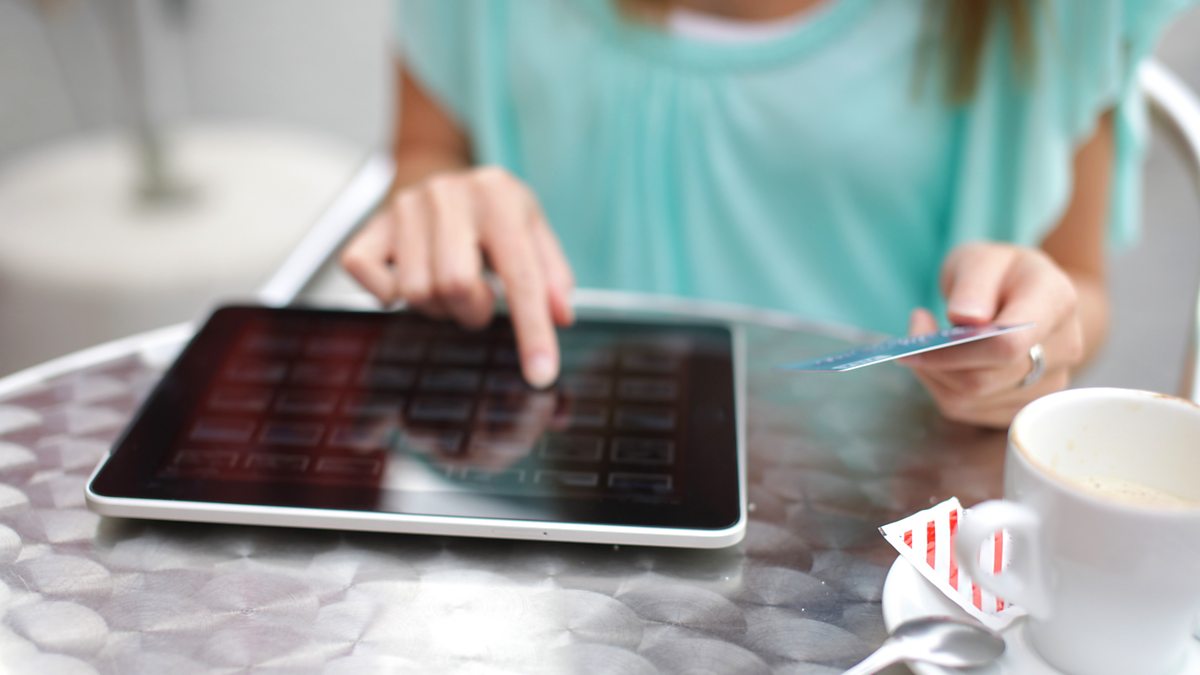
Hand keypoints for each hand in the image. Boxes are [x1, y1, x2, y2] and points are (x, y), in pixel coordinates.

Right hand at [341, 167, 574, 386]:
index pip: (521, 275)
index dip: (533, 331)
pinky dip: (387, 295)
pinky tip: (407, 279)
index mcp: (498, 195)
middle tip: (478, 299)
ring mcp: (405, 207)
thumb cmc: (493, 213)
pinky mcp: (372, 225)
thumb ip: (552, 273)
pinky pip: (369, 279)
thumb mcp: (533, 229)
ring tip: (448, 284)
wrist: (440, 170)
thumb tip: (561, 316)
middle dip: (472, 310)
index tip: (540, 377)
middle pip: (455, 285)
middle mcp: (448, 194)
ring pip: (415, 291)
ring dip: (438, 306)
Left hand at [905, 242, 1084, 427]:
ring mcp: (1049, 383)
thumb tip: (965, 318)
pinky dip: (941, 387)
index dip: (955, 349)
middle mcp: (1065, 348)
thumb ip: (974, 284)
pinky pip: (968, 410)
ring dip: (934, 374)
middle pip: (983, 379)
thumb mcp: (982, 259)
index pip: (1007, 345)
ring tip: (927, 344)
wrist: (1029, 295)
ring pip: (970, 399)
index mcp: (1057, 302)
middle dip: (935, 361)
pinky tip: (942, 363)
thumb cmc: (1001, 273)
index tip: (919, 334)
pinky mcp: (1026, 406)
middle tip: (915, 334)